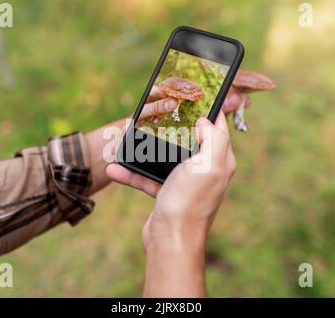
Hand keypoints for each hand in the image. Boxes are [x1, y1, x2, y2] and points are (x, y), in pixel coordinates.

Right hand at [107, 111, 235, 249]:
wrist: (170, 240)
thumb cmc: (190, 202)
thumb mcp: (209, 165)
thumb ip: (214, 139)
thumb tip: (205, 120)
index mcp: (219, 160)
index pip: (217, 127)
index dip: (206, 109)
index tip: (191, 94)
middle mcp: (204, 169)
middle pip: (187, 139)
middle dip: (170, 127)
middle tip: (155, 112)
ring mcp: (184, 181)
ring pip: (164, 157)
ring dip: (145, 150)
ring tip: (128, 138)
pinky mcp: (166, 192)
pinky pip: (148, 176)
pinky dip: (133, 173)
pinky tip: (115, 169)